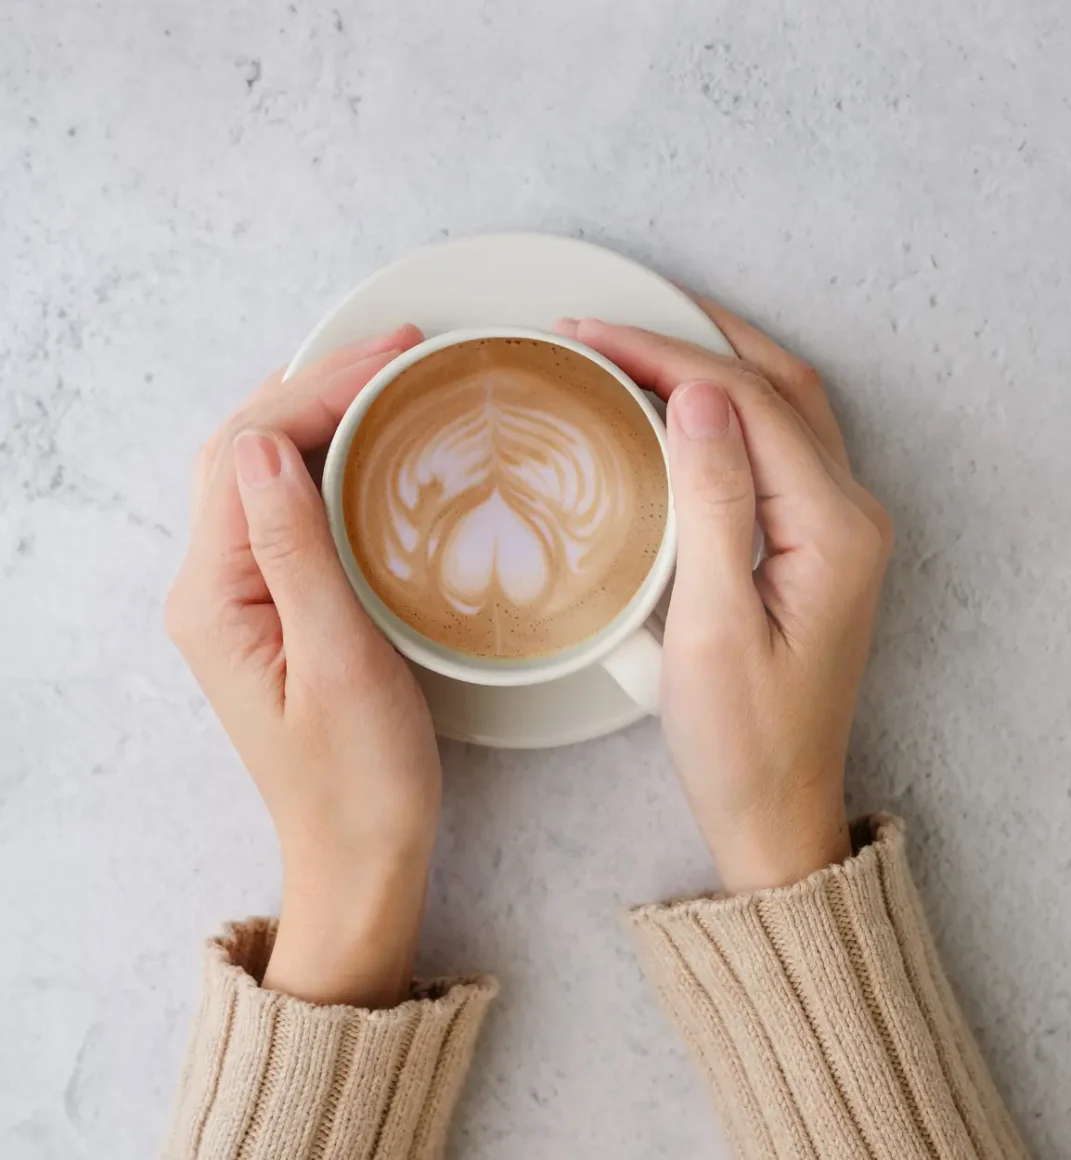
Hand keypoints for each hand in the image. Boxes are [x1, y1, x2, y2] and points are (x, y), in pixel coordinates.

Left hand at [166, 325, 441, 1006]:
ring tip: (386, 378)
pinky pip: (288, 512)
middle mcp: (211, 589)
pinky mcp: (272, 609)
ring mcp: (238, 599)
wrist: (359, 855)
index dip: (318, 391)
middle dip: (316, 387)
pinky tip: (367, 447)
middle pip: (244, 452)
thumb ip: (295, 550)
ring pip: (263, 475)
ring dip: (318, 416)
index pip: (250, 454)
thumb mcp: (339, 661)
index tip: (394, 358)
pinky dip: (326, 463)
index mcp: (215, 597)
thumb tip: (261, 446)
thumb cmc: (359, 778)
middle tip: (397, 351)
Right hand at [558, 307, 891, 892]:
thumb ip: (712, 506)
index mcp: (833, 530)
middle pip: (779, 388)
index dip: (668, 356)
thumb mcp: (713, 628)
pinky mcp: (819, 545)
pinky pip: (780, 447)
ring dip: (718, 363)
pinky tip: (684, 405)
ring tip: (644, 339)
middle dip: (693, 341)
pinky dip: (731, 408)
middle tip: (611, 321)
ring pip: (786, 408)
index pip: (748, 404)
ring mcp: (841, 529)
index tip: (592, 335)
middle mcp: (852, 515)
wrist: (777, 808)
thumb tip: (697, 399)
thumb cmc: (740, 740)